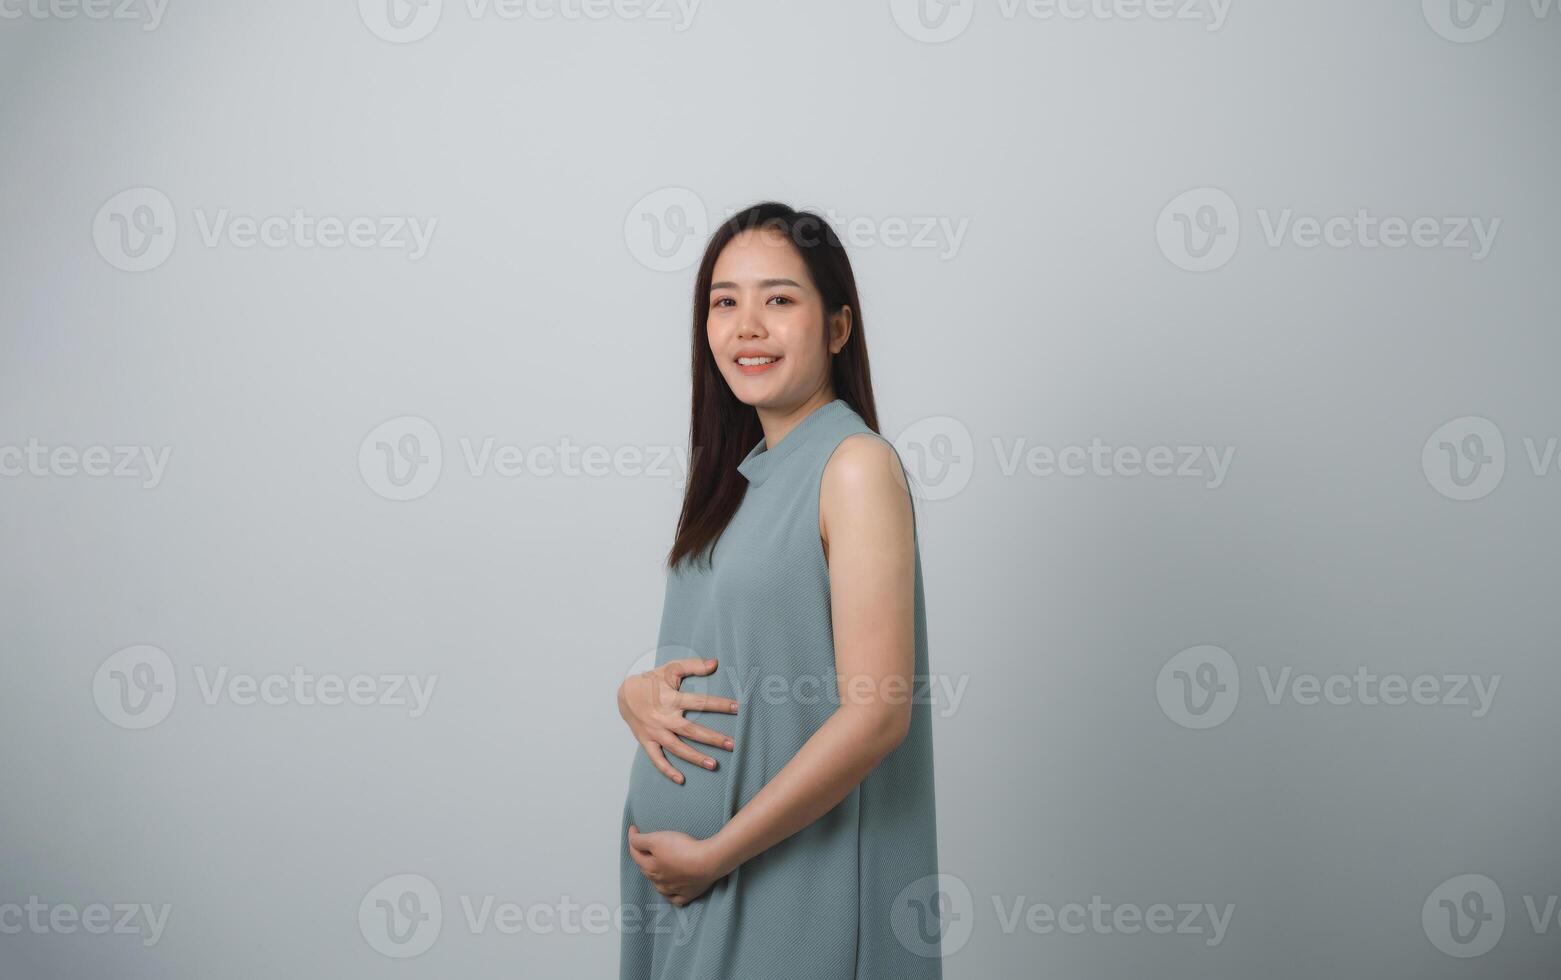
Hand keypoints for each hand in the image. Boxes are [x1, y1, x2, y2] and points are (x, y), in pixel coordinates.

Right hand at [617, 657, 737, 783]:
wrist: (624, 694)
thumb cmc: (651, 681)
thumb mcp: (670, 669)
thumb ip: (693, 666)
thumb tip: (715, 663)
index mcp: (671, 699)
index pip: (699, 702)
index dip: (719, 704)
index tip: (737, 707)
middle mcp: (663, 717)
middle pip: (691, 730)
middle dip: (713, 738)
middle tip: (732, 744)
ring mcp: (654, 732)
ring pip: (677, 747)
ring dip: (695, 757)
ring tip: (714, 765)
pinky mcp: (646, 741)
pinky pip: (657, 759)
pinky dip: (667, 770)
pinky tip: (681, 779)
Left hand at [626, 825, 727, 906]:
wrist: (707, 862)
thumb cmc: (682, 849)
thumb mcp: (657, 839)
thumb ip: (640, 840)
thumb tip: (632, 839)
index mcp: (650, 867)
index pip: (635, 854)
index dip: (633, 840)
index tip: (633, 829)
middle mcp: (659, 881)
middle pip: (646, 869)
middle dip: (643, 858)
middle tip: (645, 848)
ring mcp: (673, 890)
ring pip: (659, 885)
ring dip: (656, 877)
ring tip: (658, 869)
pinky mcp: (687, 894)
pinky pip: (676, 898)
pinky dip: (672, 895)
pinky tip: (672, 892)